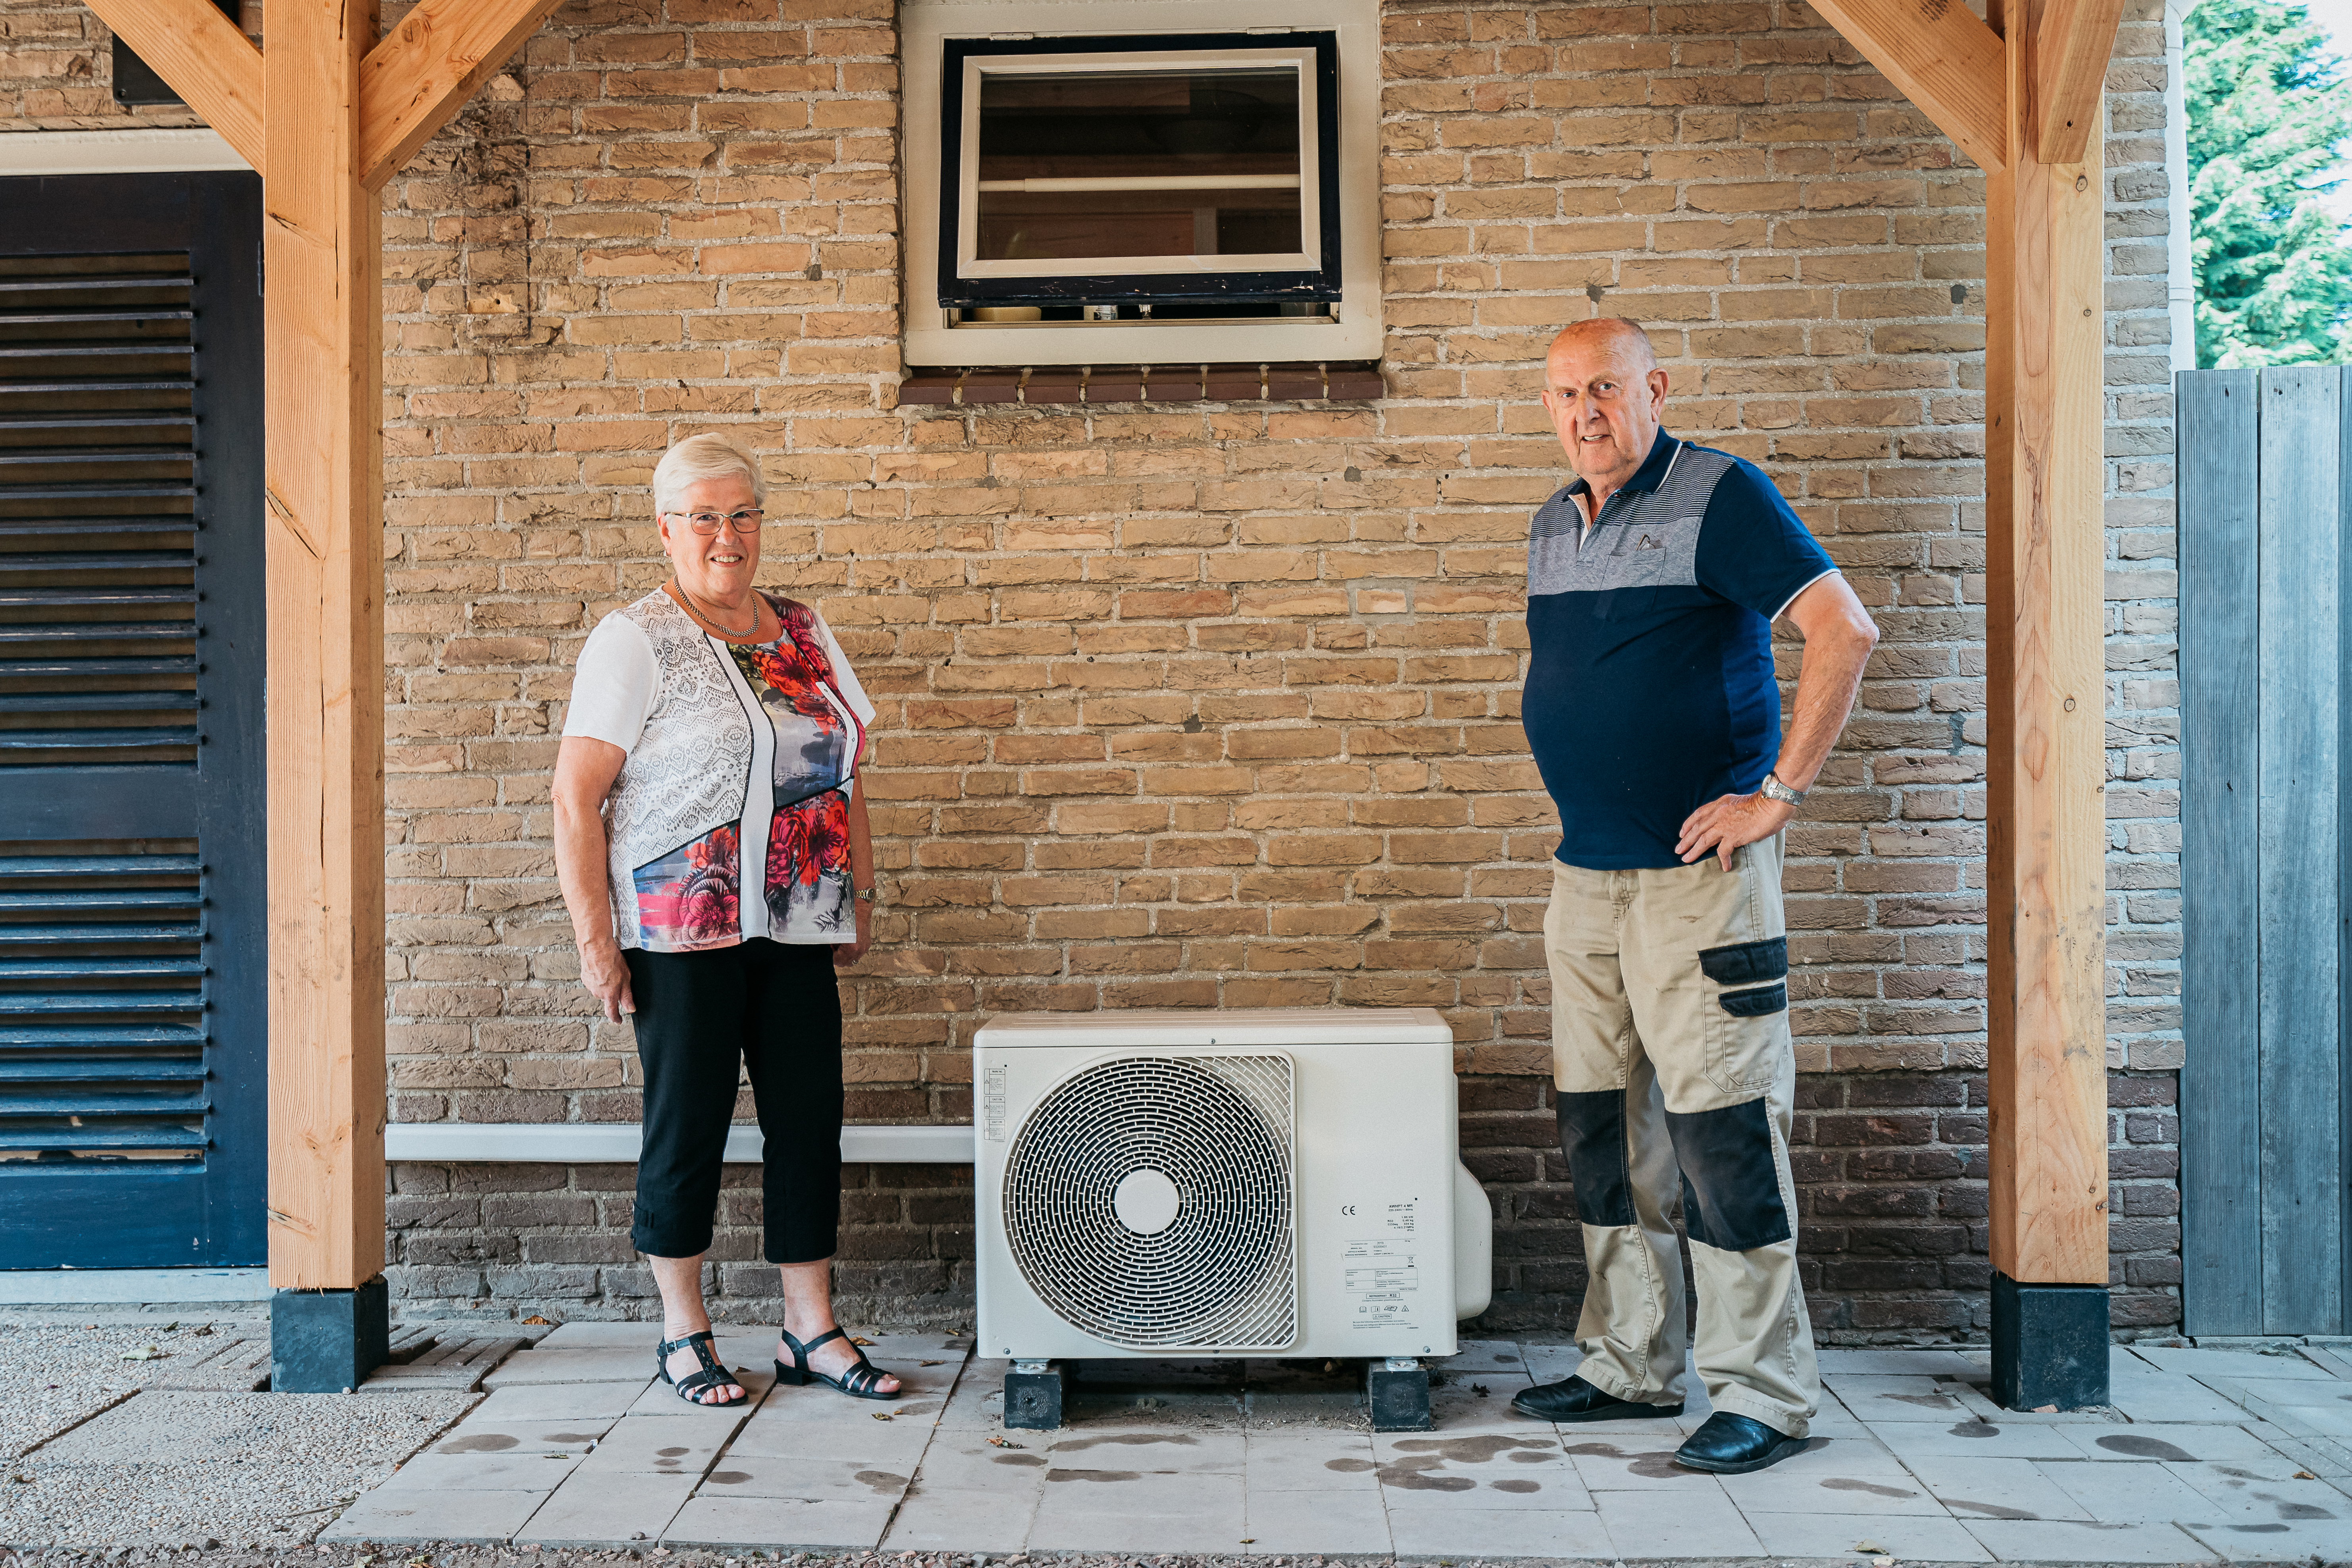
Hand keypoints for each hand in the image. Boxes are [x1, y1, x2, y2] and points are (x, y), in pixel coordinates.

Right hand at [579, 935, 634, 1021]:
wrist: (596, 949)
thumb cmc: (612, 961)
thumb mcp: (626, 979)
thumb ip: (627, 996)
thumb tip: (630, 1009)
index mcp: (609, 995)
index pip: (611, 1012)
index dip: (616, 1018)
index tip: (618, 1021)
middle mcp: (598, 993)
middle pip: (607, 998)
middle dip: (612, 992)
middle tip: (617, 979)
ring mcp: (590, 986)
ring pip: (600, 989)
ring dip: (605, 984)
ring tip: (610, 971)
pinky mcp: (585, 978)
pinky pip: (594, 981)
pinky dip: (598, 977)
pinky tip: (602, 968)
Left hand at [834, 897, 871, 967]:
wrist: (861, 908)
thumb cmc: (849, 917)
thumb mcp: (836, 931)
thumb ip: (832, 943)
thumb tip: (829, 948)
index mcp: (852, 948)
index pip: (839, 962)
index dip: (832, 957)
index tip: (830, 949)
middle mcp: (860, 950)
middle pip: (847, 963)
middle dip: (839, 957)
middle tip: (835, 948)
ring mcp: (864, 947)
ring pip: (853, 959)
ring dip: (846, 955)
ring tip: (841, 944)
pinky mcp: (867, 944)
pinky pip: (858, 953)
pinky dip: (852, 951)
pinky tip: (848, 942)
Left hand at [1676, 791, 1794, 869]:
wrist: (1772, 804)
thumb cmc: (1761, 803)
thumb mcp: (1737, 801)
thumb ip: (1728, 809)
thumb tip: (1726, 818)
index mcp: (1720, 804)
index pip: (1699, 814)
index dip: (1688, 824)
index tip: (1681, 833)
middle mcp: (1719, 814)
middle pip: (1697, 829)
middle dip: (1686, 840)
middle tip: (1678, 849)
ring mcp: (1725, 825)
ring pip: (1703, 840)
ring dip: (1693, 851)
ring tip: (1686, 859)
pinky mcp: (1733, 836)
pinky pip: (1723, 852)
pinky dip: (1723, 860)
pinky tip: (1724, 868)